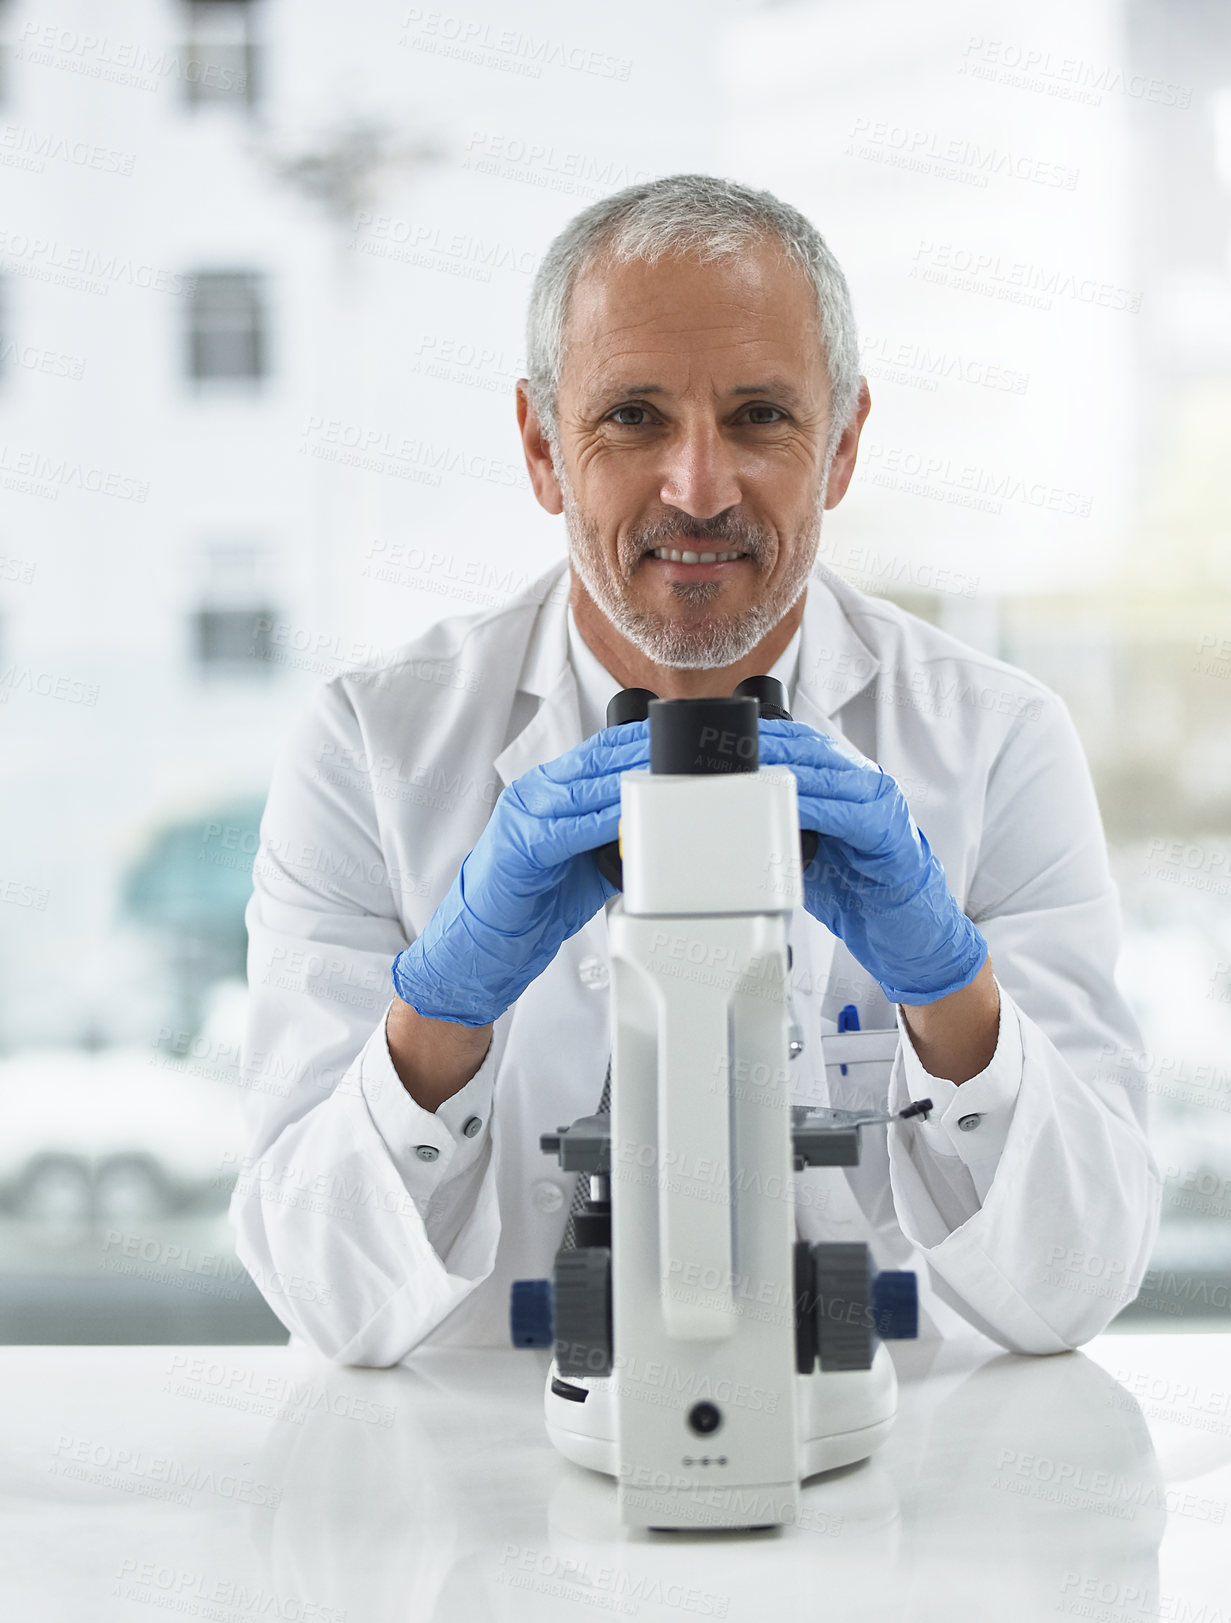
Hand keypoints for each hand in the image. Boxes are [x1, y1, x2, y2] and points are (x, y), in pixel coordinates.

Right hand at [391, 722, 649, 1026]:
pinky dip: (602, 822)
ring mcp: (523, 817)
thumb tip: (657, 832)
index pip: (595, 752)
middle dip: (636, 754)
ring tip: (660, 775)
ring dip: (626, 783)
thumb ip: (614, 840)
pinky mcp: (521, 846)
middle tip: (673, 748)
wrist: (487, 935)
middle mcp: (533, 795)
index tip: (666, 734)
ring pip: (584, 791)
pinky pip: (570, 829)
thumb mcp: (583, 859)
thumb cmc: (533, 897)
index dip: (632, 740)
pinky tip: (627, 816)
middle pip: (593, 764)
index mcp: (545, 790)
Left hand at [757, 719, 986, 1005]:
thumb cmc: (855, 888)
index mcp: (851, 782)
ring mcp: (883, 806)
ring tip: (755, 769)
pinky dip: (814, 809)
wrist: (900, 926)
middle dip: (775, 748)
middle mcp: (870, 786)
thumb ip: (786, 821)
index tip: (741, 735)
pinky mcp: (889, 833)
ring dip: (788, 773)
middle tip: (739, 747)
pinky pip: (845, 815)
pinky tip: (789, 806)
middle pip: (816, 753)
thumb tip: (743, 810)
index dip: (775, 737)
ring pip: (830, 778)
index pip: (809, 745)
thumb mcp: (811, 845)